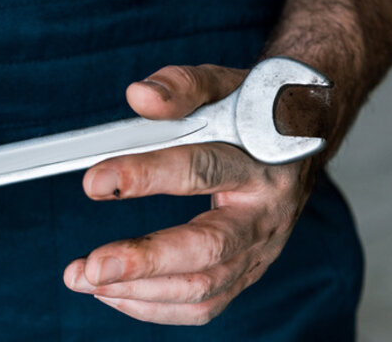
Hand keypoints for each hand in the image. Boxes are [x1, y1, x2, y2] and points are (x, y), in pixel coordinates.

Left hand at [62, 64, 317, 324]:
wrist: (306, 137)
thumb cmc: (259, 112)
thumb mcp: (225, 84)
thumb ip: (181, 87)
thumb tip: (139, 96)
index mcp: (263, 161)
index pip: (201, 169)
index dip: (145, 175)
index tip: (94, 182)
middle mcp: (266, 214)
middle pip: (208, 248)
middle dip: (145, 260)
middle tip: (92, 267)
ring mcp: (259, 251)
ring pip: (203, 287)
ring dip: (139, 290)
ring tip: (85, 279)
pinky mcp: (247, 273)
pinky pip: (203, 306)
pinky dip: (154, 307)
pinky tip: (113, 293)